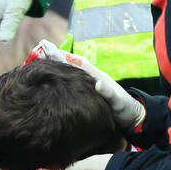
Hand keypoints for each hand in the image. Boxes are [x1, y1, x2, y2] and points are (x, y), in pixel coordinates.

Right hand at [30, 40, 144, 130]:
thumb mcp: (118, 102)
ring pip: (69, 77)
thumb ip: (108, 93)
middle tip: (38, 55)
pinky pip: (71, 88)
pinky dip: (60, 85)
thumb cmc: (125, 109)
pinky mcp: (86, 98)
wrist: (131, 119)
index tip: (50, 50)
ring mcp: (88, 89)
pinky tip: (50, 87)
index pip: (78, 63)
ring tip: (39, 68)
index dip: (64, 56)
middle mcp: (90, 80)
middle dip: (55, 61)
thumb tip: (98, 83)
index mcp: (96, 77)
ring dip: (56, 71)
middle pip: (70, 67)